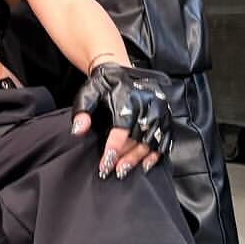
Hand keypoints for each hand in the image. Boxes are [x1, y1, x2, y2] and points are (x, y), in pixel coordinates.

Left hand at [71, 63, 172, 178]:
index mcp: (128, 100)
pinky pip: (165, 139)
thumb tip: (78, 131)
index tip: (105, 164)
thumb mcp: (87, 94)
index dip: (114, 149)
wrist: (121, 72)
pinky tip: (145, 165)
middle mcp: (148, 106)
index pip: (122, 130)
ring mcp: (160, 112)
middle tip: (113, 171)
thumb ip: (82, 112)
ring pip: (151, 142)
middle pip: (138, 139)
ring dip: (138, 159)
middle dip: (125, 157)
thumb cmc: (102, 85)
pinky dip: (156, 154)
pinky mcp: (166, 117)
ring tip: (124, 171)